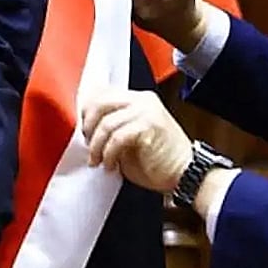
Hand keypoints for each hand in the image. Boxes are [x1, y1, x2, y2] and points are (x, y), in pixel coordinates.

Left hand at [79, 86, 193, 192]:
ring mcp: (147, 111)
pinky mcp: (149, 126)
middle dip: (88, 128)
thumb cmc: (157, 160)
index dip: (87, 112)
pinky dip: (109, 154)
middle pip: (100, 103)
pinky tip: (111, 165)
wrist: (185, 174)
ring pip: (106, 123)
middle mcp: (142, 100)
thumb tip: (87, 127)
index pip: (102, 94)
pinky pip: (117, 137)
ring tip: (98, 161)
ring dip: (97, 147)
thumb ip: (113, 126)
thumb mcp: (128, 137)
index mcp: (137, 98)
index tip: (83, 132)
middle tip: (89, 147)